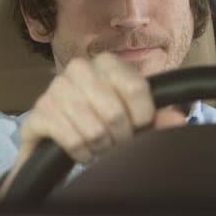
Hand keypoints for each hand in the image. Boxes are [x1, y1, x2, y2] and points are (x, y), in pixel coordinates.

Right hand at [0, 52, 184, 198]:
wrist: (62, 134)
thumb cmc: (105, 119)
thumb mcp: (135, 117)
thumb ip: (157, 118)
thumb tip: (177, 121)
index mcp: (106, 62)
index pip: (135, 88)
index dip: (142, 116)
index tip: (140, 126)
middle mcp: (78, 69)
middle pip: (114, 112)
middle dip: (121, 137)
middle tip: (118, 142)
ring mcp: (54, 90)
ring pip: (93, 129)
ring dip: (102, 147)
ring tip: (101, 146)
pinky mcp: (38, 114)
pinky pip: (71, 140)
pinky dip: (82, 153)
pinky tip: (84, 151)